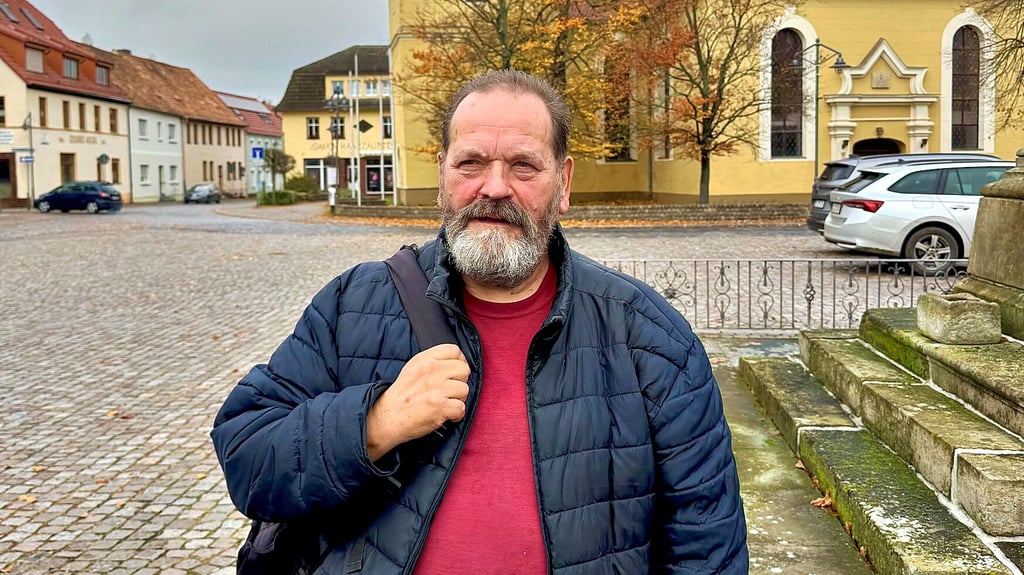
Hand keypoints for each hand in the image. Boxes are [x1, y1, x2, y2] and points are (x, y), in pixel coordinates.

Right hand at [366, 344, 469, 461]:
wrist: (386, 418)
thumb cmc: (400, 396)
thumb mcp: (412, 368)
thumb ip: (432, 362)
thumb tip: (455, 362)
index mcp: (424, 360)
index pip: (454, 350)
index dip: (459, 362)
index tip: (454, 373)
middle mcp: (431, 371)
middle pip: (464, 369)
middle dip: (460, 381)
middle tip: (450, 391)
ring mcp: (436, 389)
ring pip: (464, 389)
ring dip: (458, 400)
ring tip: (446, 404)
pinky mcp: (440, 407)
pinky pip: (461, 408)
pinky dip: (456, 415)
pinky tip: (447, 415)